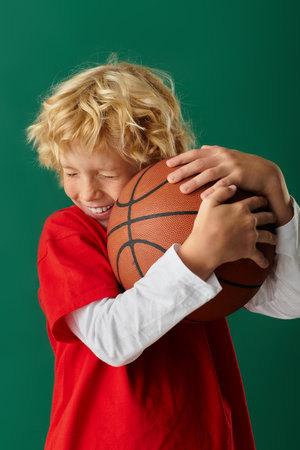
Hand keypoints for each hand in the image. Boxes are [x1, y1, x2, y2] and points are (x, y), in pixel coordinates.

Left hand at [167, 145, 292, 225]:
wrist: (267, 173)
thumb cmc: (245, 167)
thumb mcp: (229, 156)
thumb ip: (214, 151)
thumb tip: (202, 147)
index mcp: (217, 152)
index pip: (195, 153)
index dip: (181, 158)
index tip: (167, 164)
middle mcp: (222, 156)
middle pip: (198, 163)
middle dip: (182, 171)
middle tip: (169, 179)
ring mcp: (231, 165)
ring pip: (209, 173)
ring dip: (194, 181)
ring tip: (182, 190)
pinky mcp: (239, 176)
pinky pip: (223, 184)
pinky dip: (213, 190)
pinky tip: (203, 197)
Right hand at [177, 184, 276, 279]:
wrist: (204, 247)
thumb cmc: (204, 225)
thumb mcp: (208, 203)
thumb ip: (221, 192)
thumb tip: (234, 186)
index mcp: (241, 208)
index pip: (257, 201)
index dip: (261, 200)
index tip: (264, 201)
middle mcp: (250, 221)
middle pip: (267, 216)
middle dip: (271, 216)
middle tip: (273, 217)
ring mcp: (251, 236)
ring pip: (268, 236)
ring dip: (273, 237)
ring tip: (274, 238)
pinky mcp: (248, 250)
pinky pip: (259, 256)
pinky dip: (263, 261)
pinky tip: (265, 263)